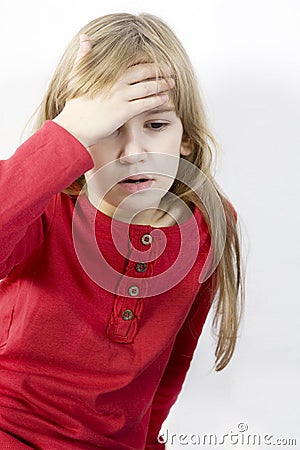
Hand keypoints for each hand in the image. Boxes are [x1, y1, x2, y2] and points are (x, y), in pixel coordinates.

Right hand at [53, 34, 174, 146]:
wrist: (74, 127)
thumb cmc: (76, 105)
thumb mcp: (76, 75)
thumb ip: (84, 56)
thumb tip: (85, 38)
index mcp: (108, 73)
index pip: (133, 63)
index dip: (148, 62)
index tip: (158, 62)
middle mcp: (116, 82)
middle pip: (144, 72)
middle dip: (160, 71)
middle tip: (171, 71)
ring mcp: (121, 97)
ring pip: (148, 87)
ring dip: (162, 84)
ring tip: (172, 84)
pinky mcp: (124, 111)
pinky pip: (145, 103)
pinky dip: (157, 99)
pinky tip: (165, 98)